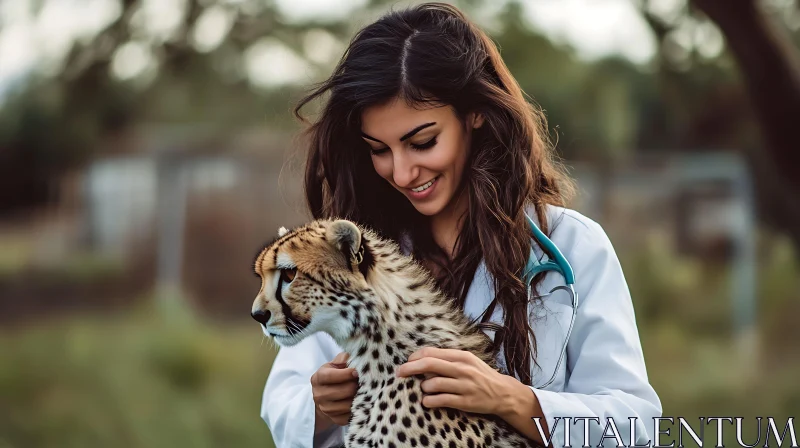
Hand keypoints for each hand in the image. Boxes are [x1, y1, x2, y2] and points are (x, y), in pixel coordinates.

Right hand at [311, 352, 358, 428]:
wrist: (326, 397)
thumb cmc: (334, 377)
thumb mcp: (334, 365)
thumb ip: (342, 359)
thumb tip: (349, 358)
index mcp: (318, 378)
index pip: (331, 376)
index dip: (346, 374)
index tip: (357, 372)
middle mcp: (319, 395)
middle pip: (343, 391)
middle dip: (356, 385)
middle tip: (363, 381)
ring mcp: (326, 409)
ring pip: (348, 405)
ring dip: (359, 397)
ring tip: (363, 391)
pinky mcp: (334, 419)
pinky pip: (350, 416)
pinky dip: (358, 409)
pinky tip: (360, 401)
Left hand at [395, 347, 528, 417]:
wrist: (503, 393)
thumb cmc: (480, 375)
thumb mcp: (467, 361)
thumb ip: (447, 359)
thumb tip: (422, 359)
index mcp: (461, 356)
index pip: (431, 352)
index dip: (415, 357)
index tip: (407, 362)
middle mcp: (462, 369)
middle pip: (429, 364)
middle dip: (409, 368)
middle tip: (399, 373)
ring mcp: (464, 385)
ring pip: (433, 383)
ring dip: (423, 387)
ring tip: (424, 389)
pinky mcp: (465, 402)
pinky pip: (440, 400)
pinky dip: (429, 401)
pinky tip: (426, 401)